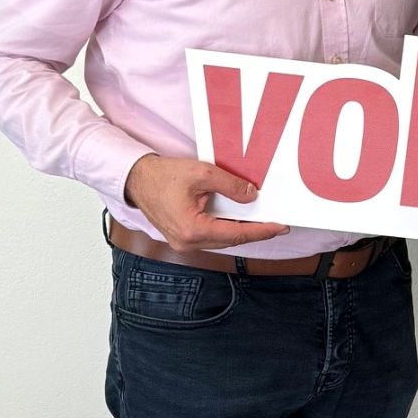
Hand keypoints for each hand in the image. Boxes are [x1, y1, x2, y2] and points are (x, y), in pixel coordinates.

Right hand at [123, 154, 286, 250]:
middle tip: (278, 225)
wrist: (137, 180)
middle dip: (256, 232)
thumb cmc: (162, 176)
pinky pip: (212, 237)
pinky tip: (240, 221)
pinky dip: (228, 229)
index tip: (280, 227)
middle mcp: (187, 242)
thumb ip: (230, 185)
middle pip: (231, 240)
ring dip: (242, 232)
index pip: (236, 234)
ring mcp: (184, 243)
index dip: (262, 231)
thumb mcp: (202, 174)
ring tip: (263, 223)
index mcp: (192, 230)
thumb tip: (251, 196)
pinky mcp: (183, 238)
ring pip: (222, 240)